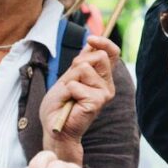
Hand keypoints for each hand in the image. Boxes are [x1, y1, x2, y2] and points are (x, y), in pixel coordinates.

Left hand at [40, 35, 118, 163]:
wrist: (56, 129)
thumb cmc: (60, 106)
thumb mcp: (68, 78)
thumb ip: (81, 63)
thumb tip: (91, 43)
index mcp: (102, 78)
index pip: (112, 53)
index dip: (104, 42)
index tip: (91, 39)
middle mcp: (107, 84)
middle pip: (98, 56)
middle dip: (77, 64)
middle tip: (69, 82)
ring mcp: (104, 93)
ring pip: (84, 68)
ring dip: (69, 80)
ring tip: (68, 95)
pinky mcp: (97, 101)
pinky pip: (75, 85)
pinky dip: (66, 91)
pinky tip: (69, 103)